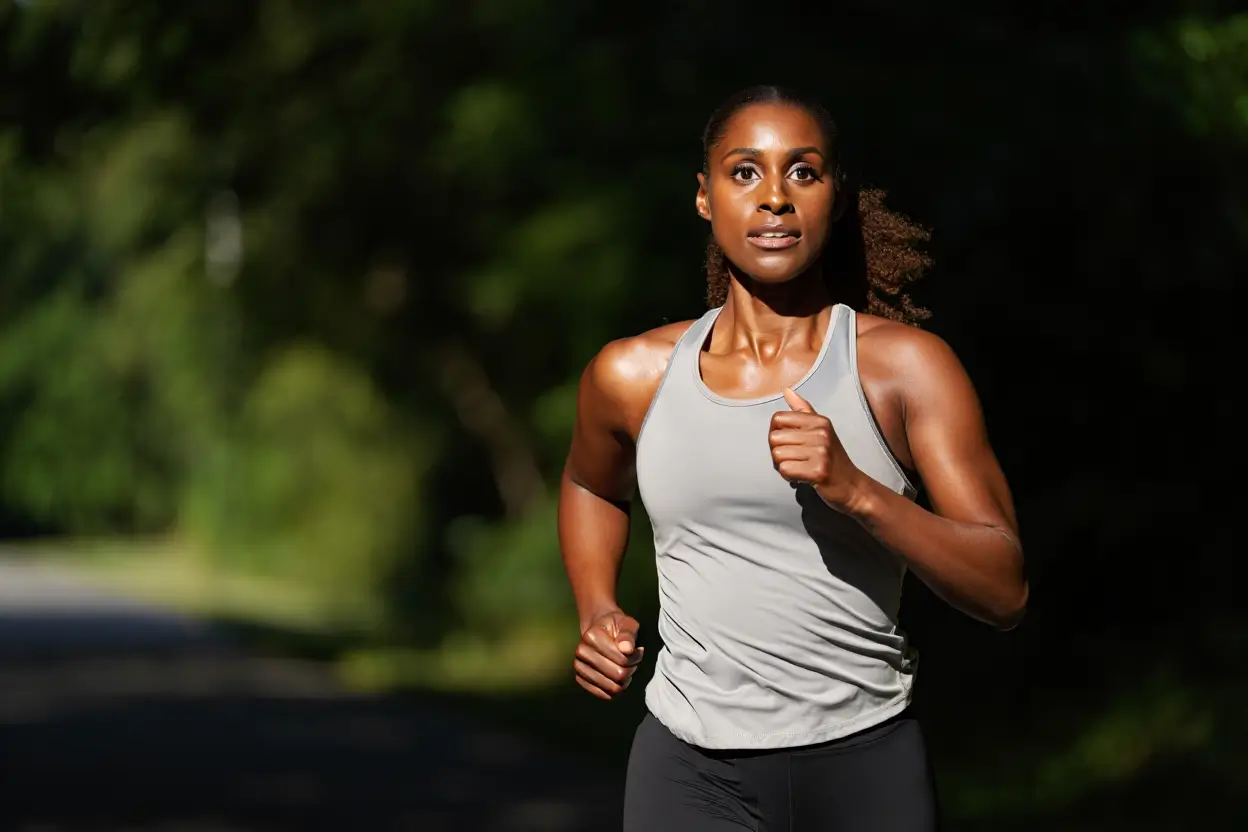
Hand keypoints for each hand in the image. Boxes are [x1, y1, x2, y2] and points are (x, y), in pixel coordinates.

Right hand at [574, 609, 643, 699]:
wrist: (600, 629)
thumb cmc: (617, 626)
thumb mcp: (628, 624)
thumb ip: (628, 635)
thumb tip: (627, 649)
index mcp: (591, 636)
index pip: (622, 660)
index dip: (636, 657)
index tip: (638, 650)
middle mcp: (581, 652)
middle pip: (617, 675)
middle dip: (631, 669)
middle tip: (633, 660)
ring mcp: (579, 666)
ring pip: (612, 688)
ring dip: (624, 681)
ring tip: (626, 667)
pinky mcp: (580, 678)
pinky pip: (604, 695)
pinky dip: (615, 688)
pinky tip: (618, 678)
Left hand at [769, 388, 864, 510]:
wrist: (851, 486)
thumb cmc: (831, 458)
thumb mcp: (821, 430)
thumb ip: (803, 410)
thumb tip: (787, 390)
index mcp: (819, 421)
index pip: (778, 419)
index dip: (776, 433)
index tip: (789, 443)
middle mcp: (821, 433)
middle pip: (774, 438)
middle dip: (778, 453)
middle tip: (795, 460)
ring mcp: (821, 452)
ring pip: (777, 456)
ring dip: (784, 466)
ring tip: (800, 468)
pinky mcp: (819, 471)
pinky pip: (785, 470)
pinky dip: (789, 477)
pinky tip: (802, 477)